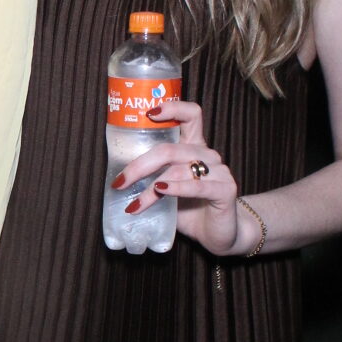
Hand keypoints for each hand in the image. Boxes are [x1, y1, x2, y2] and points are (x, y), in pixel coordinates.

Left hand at [109, 99, 245, 255]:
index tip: (148, 113)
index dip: (172, 108)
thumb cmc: (189, 209)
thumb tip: (116, 178)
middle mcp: (207, 154)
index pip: (190, 115)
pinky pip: (198, 186)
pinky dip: (177, 188)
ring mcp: (219, 171)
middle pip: (170, 149)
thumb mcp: (166, 190)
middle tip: (120, 182)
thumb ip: (151, 177)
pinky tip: (162, 191)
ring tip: (135, 205)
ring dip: (152, 188)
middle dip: (140, 165)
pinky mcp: (225, 190)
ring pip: (178, 170)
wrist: (217, 234)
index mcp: (194, 146)